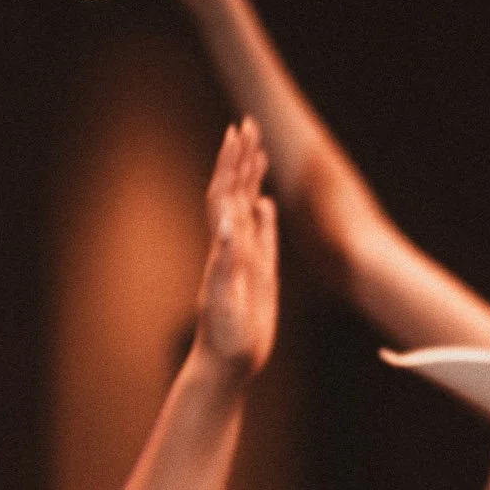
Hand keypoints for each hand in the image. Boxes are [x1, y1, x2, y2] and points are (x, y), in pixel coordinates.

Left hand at [193, 118, 278, 384]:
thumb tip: (229, 226)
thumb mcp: (224, 298)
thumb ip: (226, 261)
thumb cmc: (224, 338)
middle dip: (242, 158)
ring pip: (248, 210)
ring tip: (258, 152)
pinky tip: (265, 204)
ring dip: (252, 180)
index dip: (231, 164)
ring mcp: (244, 261)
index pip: (225, 195)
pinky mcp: (257, 277)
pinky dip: (263, 216)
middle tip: (248, 124)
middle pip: (235, 193)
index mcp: (224, 249)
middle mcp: (232, 248)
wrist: (224, 364)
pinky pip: (261, 238)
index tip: (238, 133)